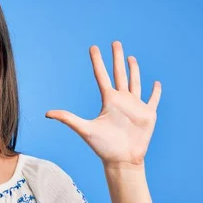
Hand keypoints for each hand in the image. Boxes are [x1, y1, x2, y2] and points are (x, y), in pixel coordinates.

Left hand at [45, 41, 160, 167]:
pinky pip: (152, 100)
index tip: (93, 48)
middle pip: (119, 74)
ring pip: (135, 82)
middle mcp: (121, 100)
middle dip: (117, 58)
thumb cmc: (103, 147)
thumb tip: (46, 113)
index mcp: (108, 101)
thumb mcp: (84, 129)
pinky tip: (156, 83)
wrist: (121, 160)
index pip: (102, 76)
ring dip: (134, 70)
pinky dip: (155, 92)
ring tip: (130, 57)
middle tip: (115, 43)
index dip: (97, 62)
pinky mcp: (148, 114)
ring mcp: (135, 106)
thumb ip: (67, 118)